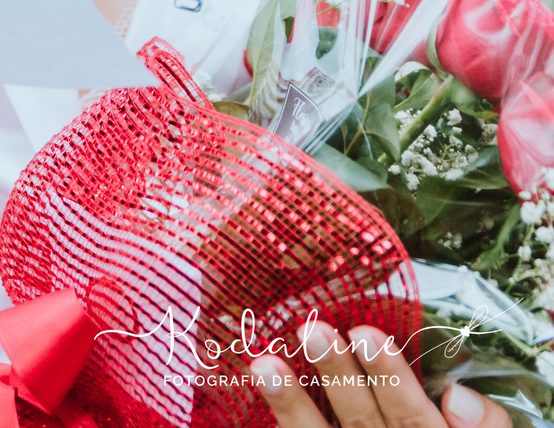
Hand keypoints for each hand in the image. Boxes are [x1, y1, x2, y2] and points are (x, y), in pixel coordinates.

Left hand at [251, 322, 512, 427]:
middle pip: (363, 426)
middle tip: (313, 330)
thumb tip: (458, 395)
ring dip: (293, 406)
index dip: (391, 380)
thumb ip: (486, 425)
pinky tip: (263, 387)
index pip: (413, 420)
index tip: (365, 334)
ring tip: (265, 364)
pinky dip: (284, 421)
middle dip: (338, 380)